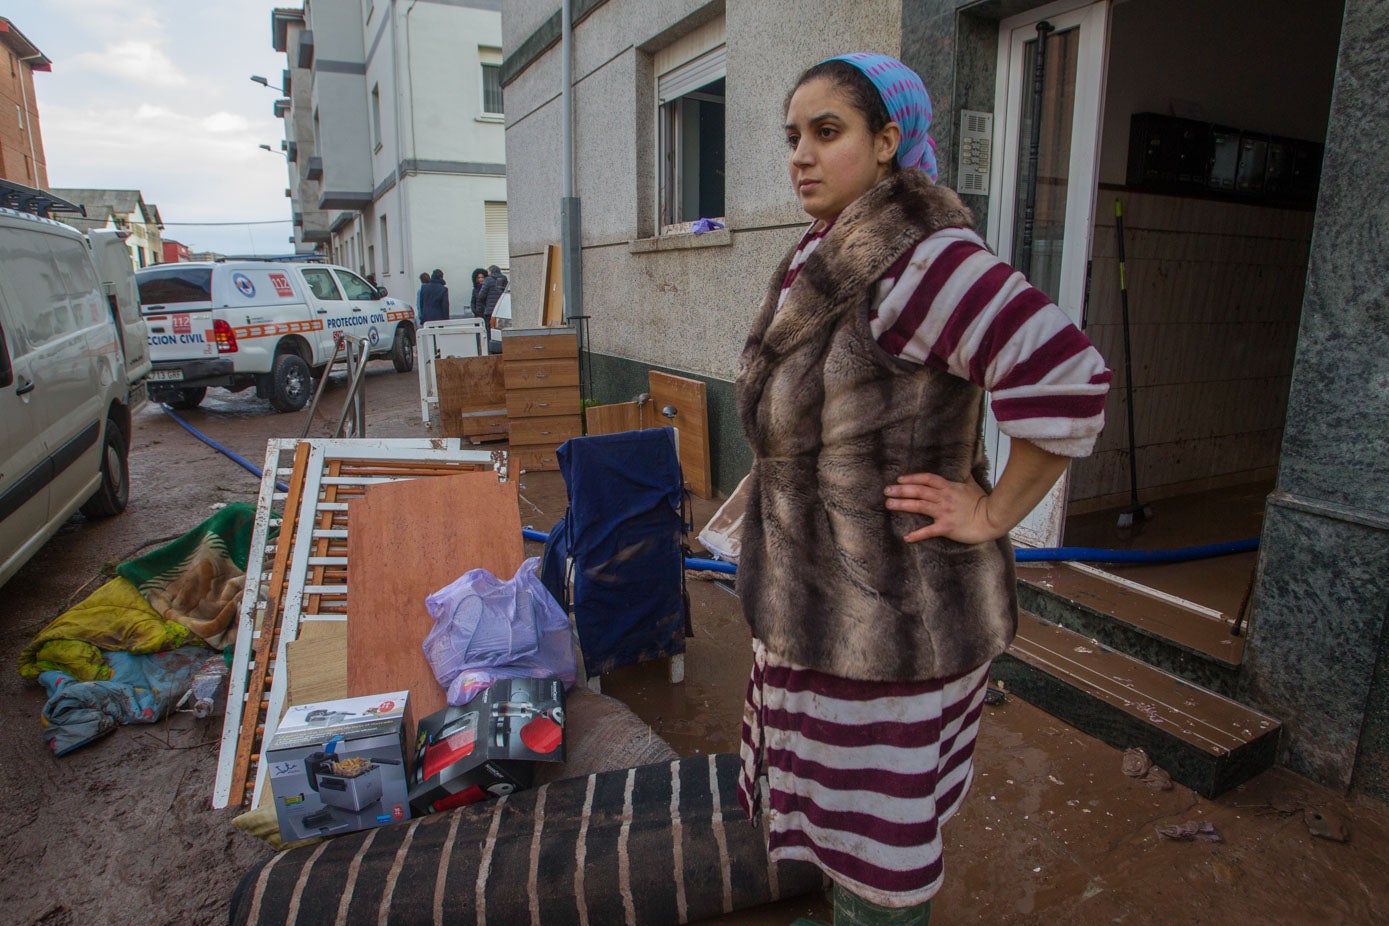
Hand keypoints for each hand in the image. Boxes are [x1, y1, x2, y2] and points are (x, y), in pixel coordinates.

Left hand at [884, 472, 1007, 543]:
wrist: (992, 518)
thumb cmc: (983, 502)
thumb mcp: (972, 485)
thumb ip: (964, 477)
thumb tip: (964, 468)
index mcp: (949, 487)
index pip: (927, 479)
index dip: (912, 478)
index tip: (900, 479)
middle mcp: (944, 498)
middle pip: (918, 491)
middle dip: (901, 490)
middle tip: (887, 490)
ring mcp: (944, 512)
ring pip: (919, 505)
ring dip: (903, 504)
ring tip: (889, 504)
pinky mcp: (946, 527)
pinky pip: (929, 531)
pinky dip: (917, 534)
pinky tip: (906, 537)